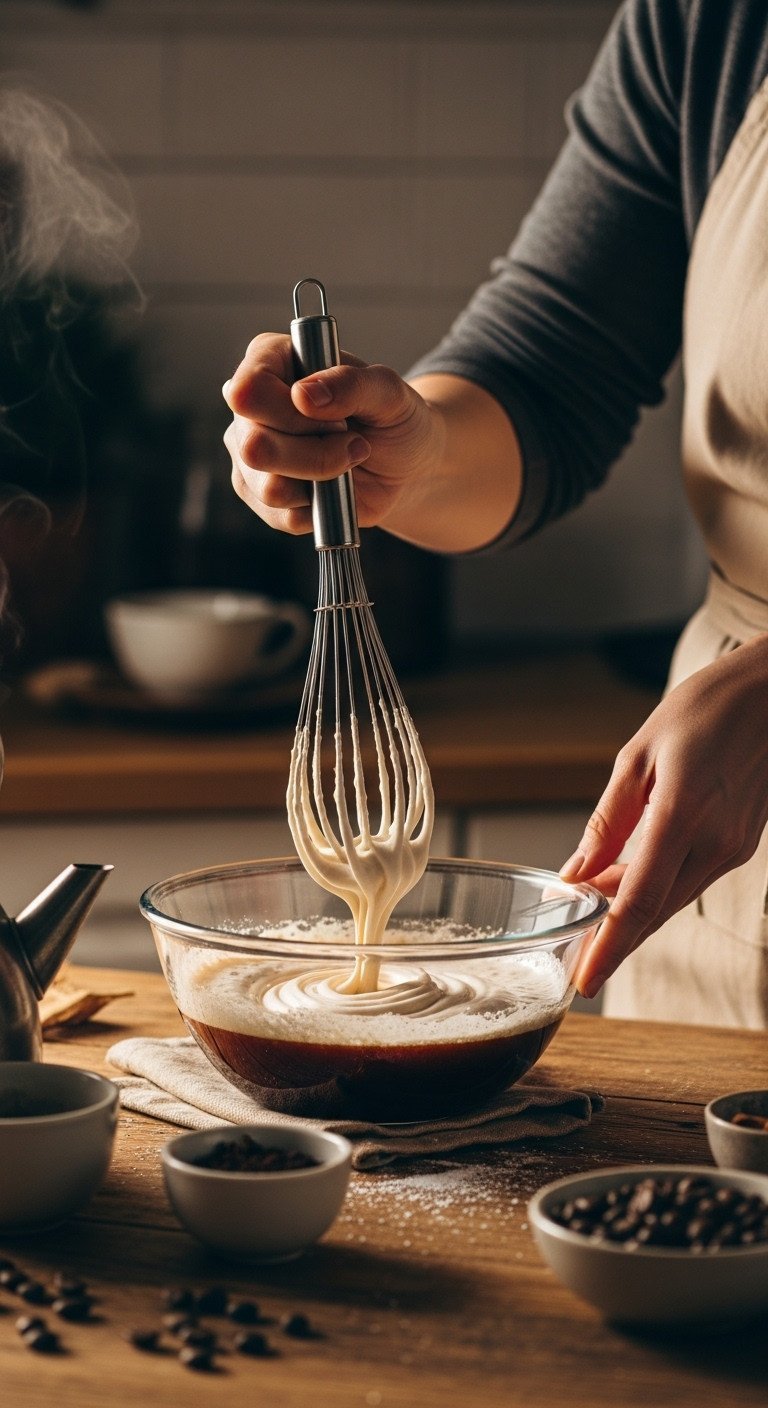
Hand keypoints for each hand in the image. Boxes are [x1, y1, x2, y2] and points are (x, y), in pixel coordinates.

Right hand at [223, 333, 443, 535]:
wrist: (405, 466)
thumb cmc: (393, 418)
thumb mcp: (389, 393)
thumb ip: (352, 383)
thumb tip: (302, 395)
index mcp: (270, 360)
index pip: (248, 391)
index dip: (289, 413)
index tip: (335, 417)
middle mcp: (249, 408)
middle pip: (255, 446)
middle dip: (317, 453)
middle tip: (353, 441)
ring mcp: (248, 455)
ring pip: (270, 488)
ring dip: (323, 479)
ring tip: (347, 460)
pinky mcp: (260, 497)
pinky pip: (282, 516)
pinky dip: (321, 506)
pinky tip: (335, 486)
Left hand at [560, 633, 767, 997]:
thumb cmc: (707, 707)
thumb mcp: (640, 754)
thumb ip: (608, 820)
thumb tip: (576, 871)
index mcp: (684, 814)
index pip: (640, 901)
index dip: (610, 946)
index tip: (585, 981)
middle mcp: (716, 841)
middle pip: (656, 910)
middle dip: (614, 940)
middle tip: (574, 958)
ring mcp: (734, 846)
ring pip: (673, 898)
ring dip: (632, 914)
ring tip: (589, 918)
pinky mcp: (742, 843)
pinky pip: (690, 878)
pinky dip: (656, 889)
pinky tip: (626, 883)